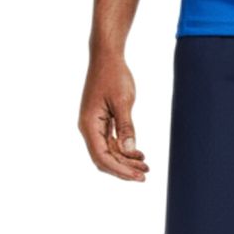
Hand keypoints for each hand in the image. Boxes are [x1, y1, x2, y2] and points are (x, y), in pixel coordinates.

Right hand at [78, 51, 148, 181]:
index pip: (102, 157)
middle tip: (145, 174)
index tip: (137, 176)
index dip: (120, 170)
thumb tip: (128, 151)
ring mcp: (94, 125)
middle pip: (104, 158)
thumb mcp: (123, 101)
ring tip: (145, 165)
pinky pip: (111, 142)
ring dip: (125, 160)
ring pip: (108, 152)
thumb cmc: (114, 75)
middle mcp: (88, 128)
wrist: (107, 57)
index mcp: (89, 125)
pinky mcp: (101, 121)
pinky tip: (138, 153)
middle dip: (124, 168)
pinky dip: (124, 149)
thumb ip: (126, 127)